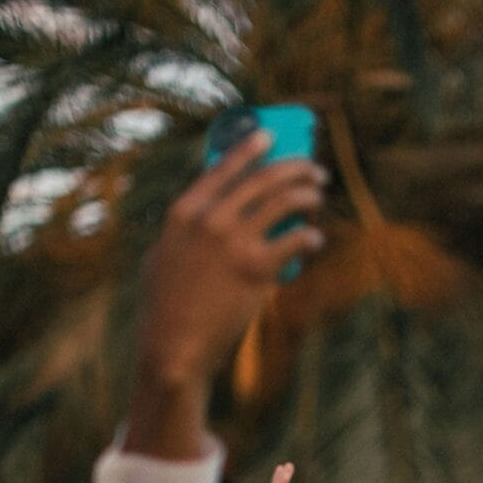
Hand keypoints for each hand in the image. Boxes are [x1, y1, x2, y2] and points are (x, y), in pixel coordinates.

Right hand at [124, 133, 326, 458]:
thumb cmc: (165, 307)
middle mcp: (211, 219)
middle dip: (293, 168)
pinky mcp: (257, 270)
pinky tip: (315, 239)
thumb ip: (186, 231)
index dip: (249, 148)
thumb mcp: (163, 256)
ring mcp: (235, 243)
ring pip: (284, 203)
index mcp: (184, 211)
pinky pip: (294, 242)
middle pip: (262, 180)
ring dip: (307, 195)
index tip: (270, 136)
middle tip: (313, 170)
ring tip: (318, 196)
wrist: (174, 346)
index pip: (222, 167)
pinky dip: (309, 237)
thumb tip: (209, 213)